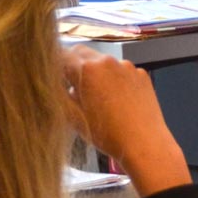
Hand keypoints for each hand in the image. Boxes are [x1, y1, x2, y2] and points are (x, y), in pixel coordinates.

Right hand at [61, 47, 190, 196]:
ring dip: (95, 73)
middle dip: (74, 66)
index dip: (55, 65)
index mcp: (88, 69)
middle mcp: (109, 62)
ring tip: (95, 98)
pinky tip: (116, 100)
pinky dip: (114, 79)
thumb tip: (56, 86)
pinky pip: (121, 71)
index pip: (62, 55)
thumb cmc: (107, 134)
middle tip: (71, 86)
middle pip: (83, 53)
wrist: (144, 143)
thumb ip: (61, 96)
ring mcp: (128, 67)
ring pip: (103, 62)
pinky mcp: (141, 75)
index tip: (54, 76)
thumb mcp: (73, 118)